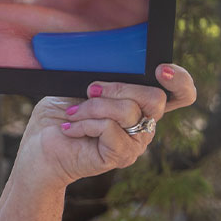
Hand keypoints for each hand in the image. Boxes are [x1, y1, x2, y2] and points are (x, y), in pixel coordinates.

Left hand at [15, 63, 196, 191]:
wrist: (40, 146)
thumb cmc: (61, 114)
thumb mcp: (80, 86)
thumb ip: (104, 77)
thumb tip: (114, 64)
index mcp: (139, 104)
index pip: (180, 94)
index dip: (180, 81)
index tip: (161, 69)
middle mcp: (144, 123)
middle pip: (155, 98)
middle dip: (119, 88)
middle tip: (90, 91)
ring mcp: (135, 142)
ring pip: (128, 111)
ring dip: (92, 107)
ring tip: (72, 113)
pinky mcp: (120, 156)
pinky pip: (110, 129)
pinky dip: (85, 124)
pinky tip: (70, 129)